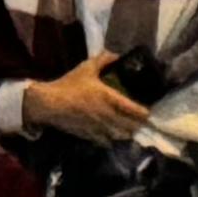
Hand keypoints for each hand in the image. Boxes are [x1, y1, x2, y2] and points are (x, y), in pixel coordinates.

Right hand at [25, 60, 150, 142]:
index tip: (149, 113)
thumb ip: (103, 60)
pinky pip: (105, 141)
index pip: (133, 108)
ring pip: (119, 136)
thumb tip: (117, 54)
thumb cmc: (68, 85)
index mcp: (109, 98)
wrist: (48, 104)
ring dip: (126, 134)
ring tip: (130, 131)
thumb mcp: (86, 68)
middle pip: (129, 126)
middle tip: (141, 122)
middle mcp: (107, 115)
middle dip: (137, 125)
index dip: (143, 112)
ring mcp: (98, 127)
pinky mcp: (88, 135)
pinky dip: (111, 140)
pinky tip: (112, 138)